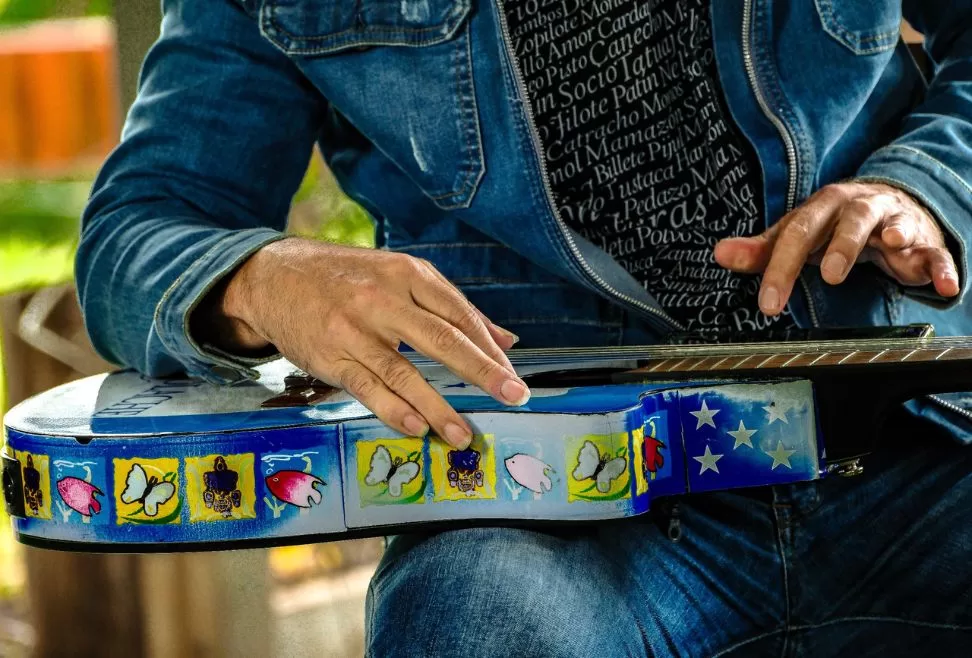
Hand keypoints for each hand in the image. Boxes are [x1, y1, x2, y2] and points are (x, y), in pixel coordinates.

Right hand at [199, 237, 527, 447]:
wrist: (273, 276)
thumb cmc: (346, 277)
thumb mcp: (398, 275)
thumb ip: (451, 307)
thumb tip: (505, 339)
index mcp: (406, 273)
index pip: (459, 312)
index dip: (489, 346)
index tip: (513, 375)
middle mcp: (382, 298)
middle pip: (441, 339)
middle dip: (482, 370)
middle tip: (513, 395)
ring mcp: (354, 329)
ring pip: (404, 372)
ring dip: (438, 406)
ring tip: (463, 433)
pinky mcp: (330, 357)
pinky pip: (367, 388)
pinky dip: (394, 410)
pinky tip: (417, 428)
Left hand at [714, 182, 959, 314]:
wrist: (887, 206)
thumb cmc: (831, 226)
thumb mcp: (796, 235)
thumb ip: (761, 249)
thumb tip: (719, 254)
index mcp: (821, 208)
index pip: (796, 234)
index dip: (780, 268)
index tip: (768, 304)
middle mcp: (857, 208)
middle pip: (849, 221)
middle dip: (841, 245)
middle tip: (830, 274)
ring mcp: (893, 222)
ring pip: (893, 224)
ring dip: (894, 236)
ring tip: (895, 248)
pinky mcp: (923, 241)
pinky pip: (934, 252)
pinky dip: (941, 267)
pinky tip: (944, 285)